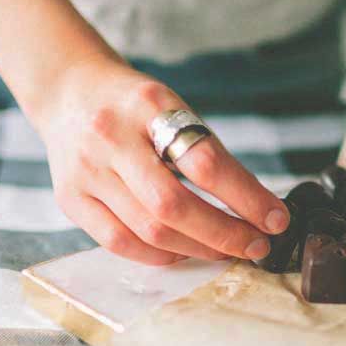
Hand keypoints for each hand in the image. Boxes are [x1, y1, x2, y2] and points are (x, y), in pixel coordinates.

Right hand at [38, 60, 289, 264]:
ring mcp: (85, 171)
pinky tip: (185, 252)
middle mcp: (110, 137)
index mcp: (147, 105)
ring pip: (149, 230)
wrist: (68, 90)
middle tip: (257, 244)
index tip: (276, 217)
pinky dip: (159, 255)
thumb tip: (255, 206)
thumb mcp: (171, 105)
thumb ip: (204, 149)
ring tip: (228, 250)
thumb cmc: (132, 103)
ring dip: (198, 249)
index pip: (204, 160)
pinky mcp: (70, 199)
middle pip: (173, 205)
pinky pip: (119, 242)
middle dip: (225, 233)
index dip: (246, 196)